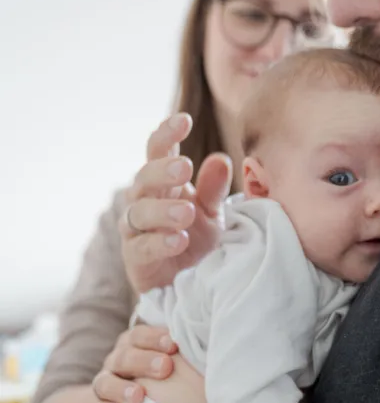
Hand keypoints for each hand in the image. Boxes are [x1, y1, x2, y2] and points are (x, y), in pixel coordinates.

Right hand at [92, 324, 177, 402]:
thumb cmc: (154, 380)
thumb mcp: (164, 364)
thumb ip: (179, 355)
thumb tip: (213, 348)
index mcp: (133, 345)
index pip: (140, 335)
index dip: (155, 338)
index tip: (174, 345)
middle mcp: (116, 361)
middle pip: (125, 355)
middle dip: (145, 361)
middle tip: (165, 368)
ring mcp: (104, 384)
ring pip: (106, 382)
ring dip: (123, 388)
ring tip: (139, 396)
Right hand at [121, 113, 231, 292]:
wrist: (188, 283)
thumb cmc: (197, 240)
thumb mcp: (212, 212)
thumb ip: (213, 188)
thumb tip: (221, 159)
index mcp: (162, 182)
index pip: (158, 150)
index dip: (166, 134)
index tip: (183, 120)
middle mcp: (143, 200)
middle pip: (144, 177)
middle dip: (162, 171)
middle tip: (184, 168)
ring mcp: (136, 229)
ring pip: (139, 212)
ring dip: (163, 210)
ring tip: (187, 213)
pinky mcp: (136, 258)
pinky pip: (143, 248)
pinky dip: (161, 243)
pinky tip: (180, 240)